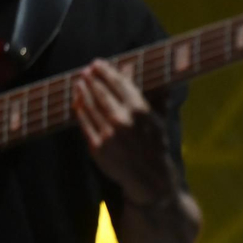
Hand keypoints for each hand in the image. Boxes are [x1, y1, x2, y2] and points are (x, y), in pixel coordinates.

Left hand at [72, 60, 177, 204]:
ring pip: (90, 105)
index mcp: (140, 111)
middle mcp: (123, 120)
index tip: (98, 63)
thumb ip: (159, 101)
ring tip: (78, 82)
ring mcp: (108, 133)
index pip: (119, 84)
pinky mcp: (97, 146)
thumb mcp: (161, 123)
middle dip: (92, 79)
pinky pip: (84, 122)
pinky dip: (79, 109)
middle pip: (101, 92)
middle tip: (85, 69)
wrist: (150, 179)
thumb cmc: (156, 148)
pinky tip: (77, 101)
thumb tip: (165, 84)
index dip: (107, 72)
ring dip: (82, 91)